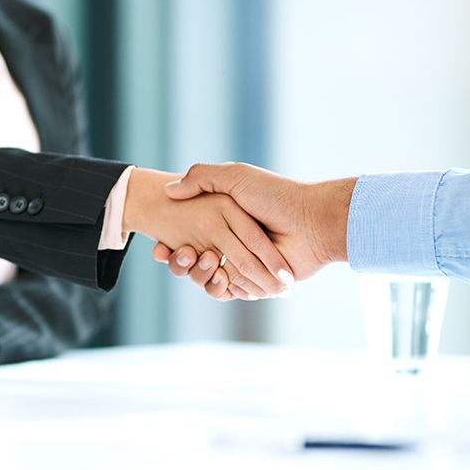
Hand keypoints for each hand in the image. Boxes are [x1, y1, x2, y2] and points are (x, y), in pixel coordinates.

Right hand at [124, 168, 292, 298]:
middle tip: (181, 253)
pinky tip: (216, 274)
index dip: (168, 245)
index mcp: (223, 221)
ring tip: (203, 260)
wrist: (312, 222)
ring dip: (197, 274)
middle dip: (179, 262)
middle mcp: (230, 244)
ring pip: (205, 280)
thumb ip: (200, 177)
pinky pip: (227, 292)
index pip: (185, 237)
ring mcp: (242, 266)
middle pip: (191, 263)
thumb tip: (169, 190)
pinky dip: (217, 287)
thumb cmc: (276, 196)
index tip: (157, 247)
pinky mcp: (254, 284)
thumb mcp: (236, 176)